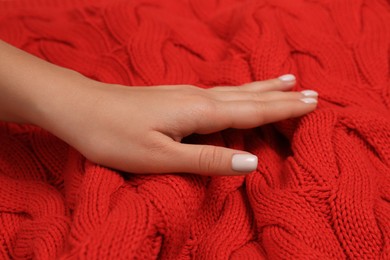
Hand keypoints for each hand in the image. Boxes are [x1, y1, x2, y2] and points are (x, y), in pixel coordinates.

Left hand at [39, 74, 317, 175]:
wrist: (81, 107)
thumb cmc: (116, 135)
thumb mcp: (162, 156)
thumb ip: (208, 158)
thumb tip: (251, 161)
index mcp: (201, 113)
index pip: (253, 111)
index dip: (283, 109)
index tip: (312, 103)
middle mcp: (199, 98)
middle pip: (248, 96)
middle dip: (280, 96)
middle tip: (309, 91)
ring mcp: (186, 94)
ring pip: (234, 91)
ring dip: (262, 89)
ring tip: (284, 82)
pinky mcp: (175, 96)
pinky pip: (219, 93)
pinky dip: (239, 92)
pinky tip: (238, 92)